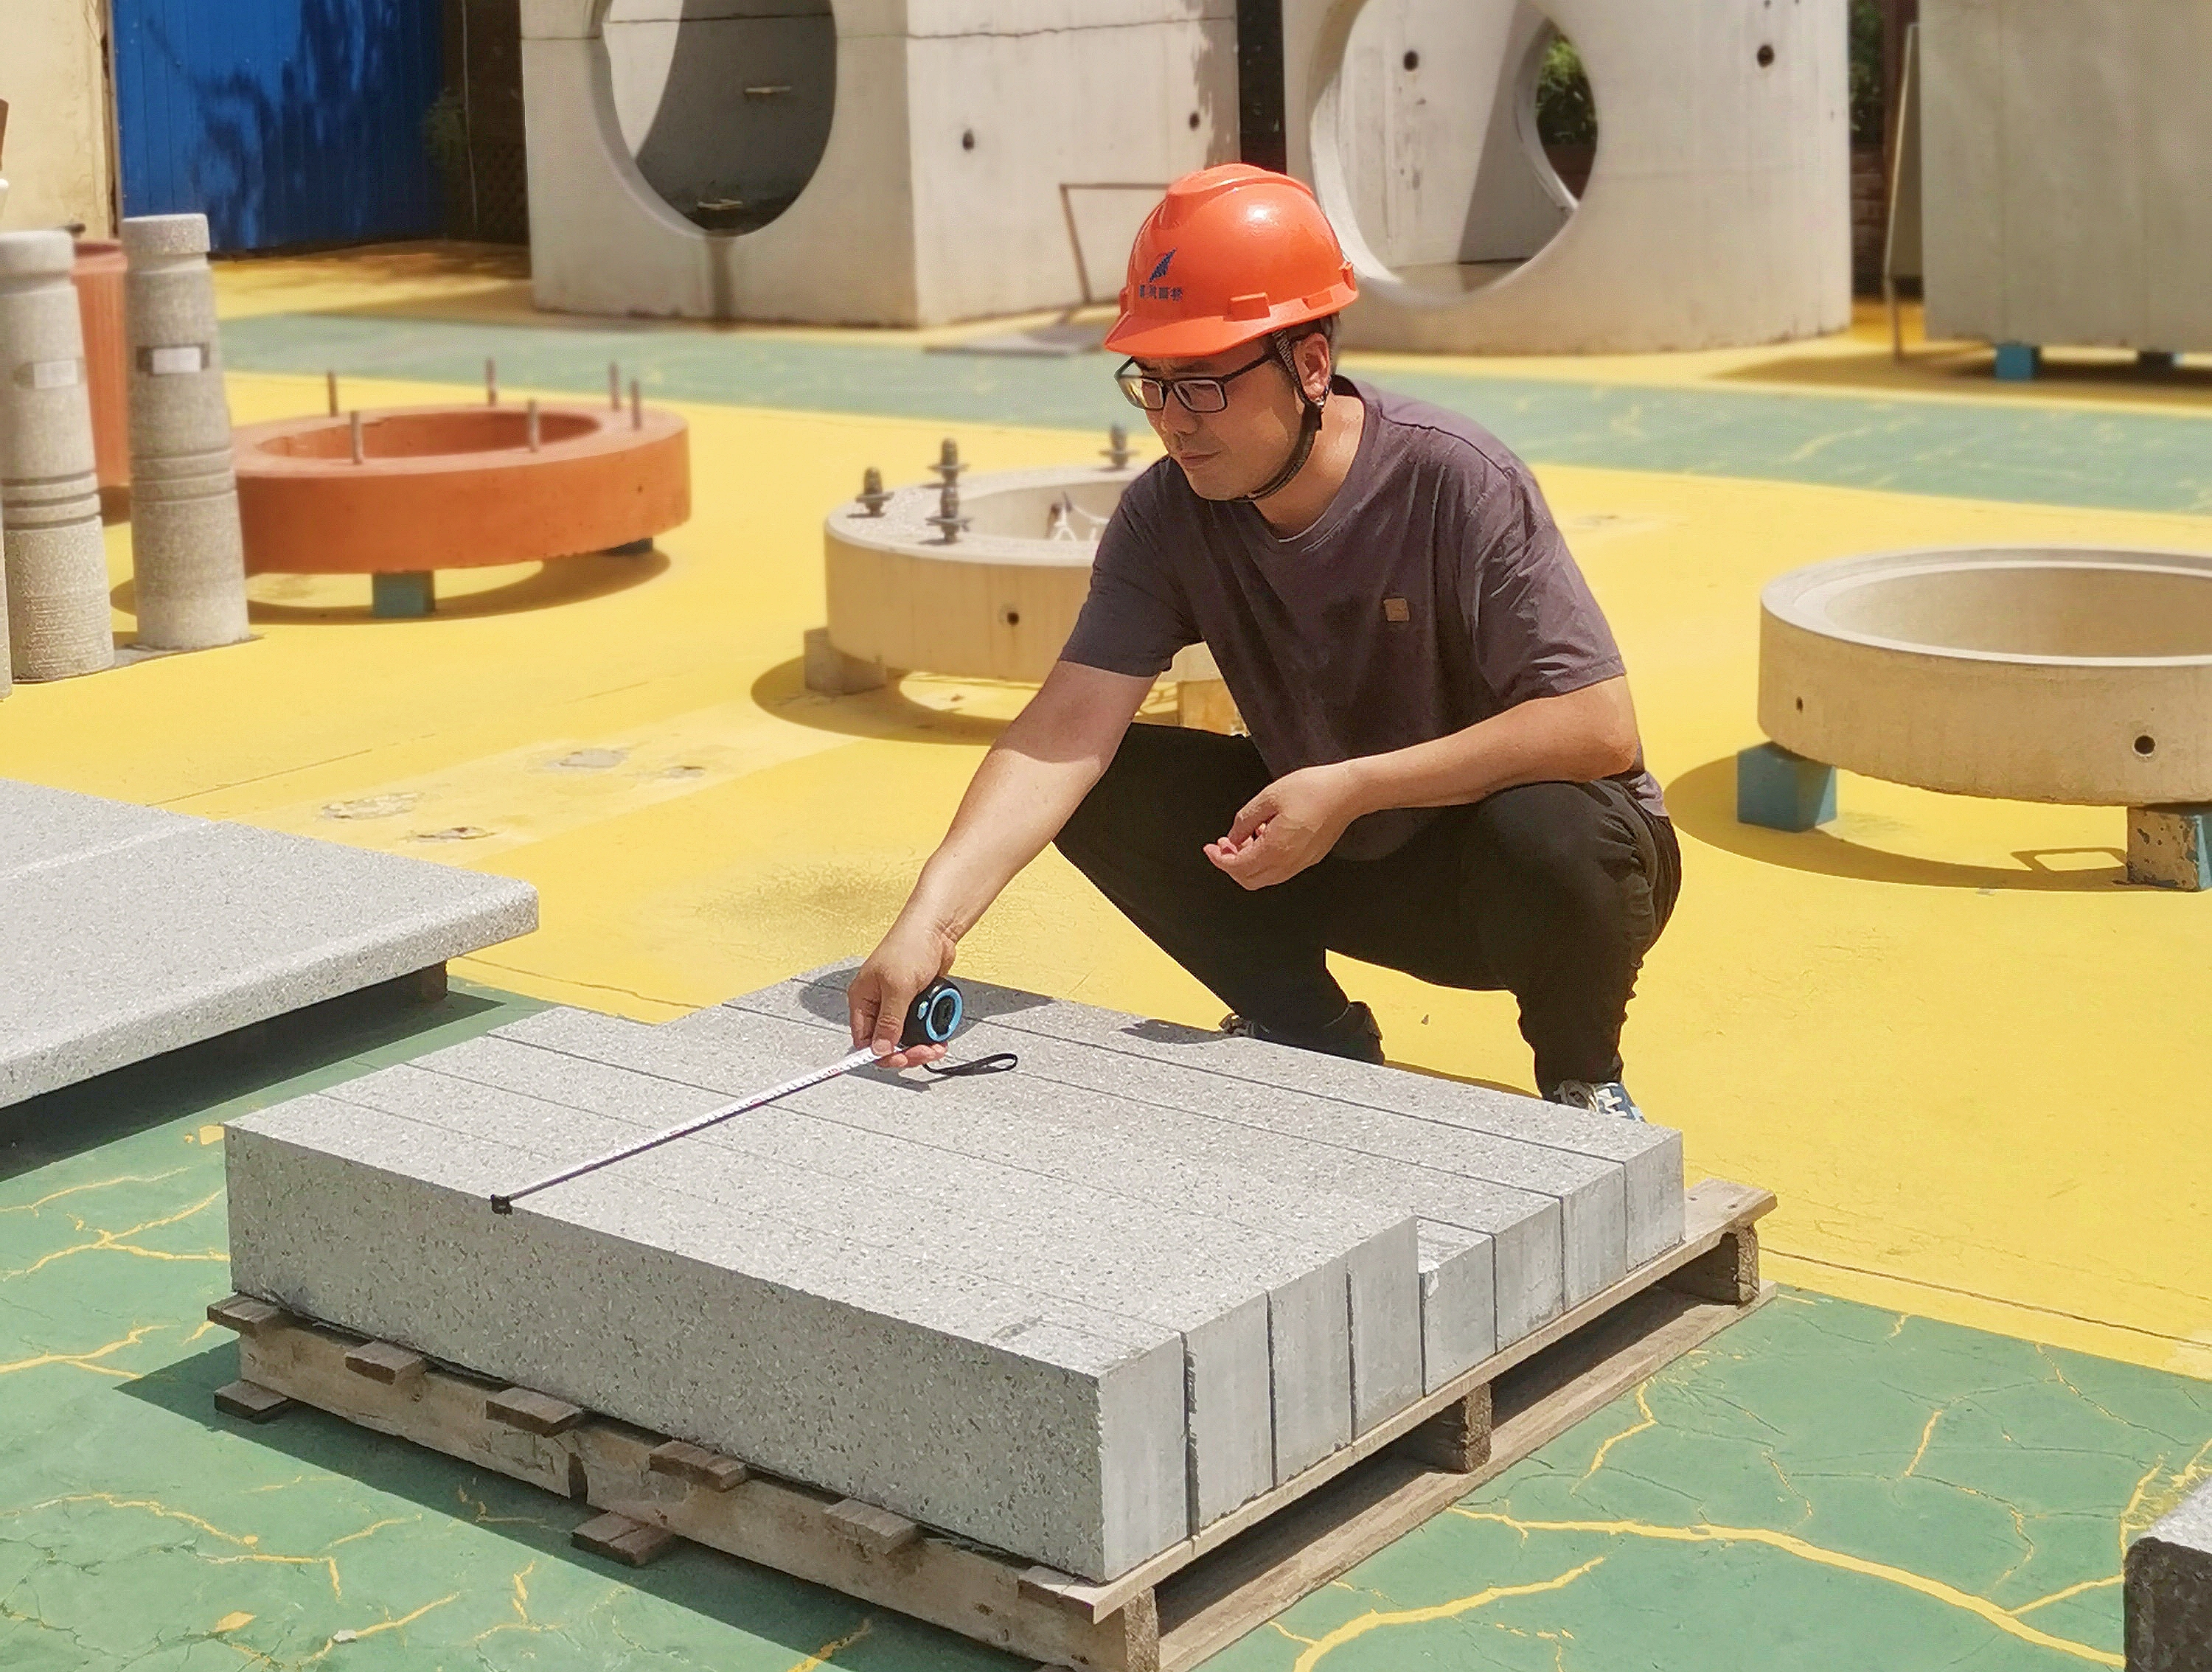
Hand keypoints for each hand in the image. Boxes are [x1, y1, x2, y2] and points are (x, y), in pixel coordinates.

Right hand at [848, 919, 955, 1068]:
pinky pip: (922, 1027)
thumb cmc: (909, 946)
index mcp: (863, 1000)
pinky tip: (940, 1032)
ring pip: (907, 1038)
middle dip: (908, 1051)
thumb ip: (890, 1021)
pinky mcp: (916, 1002)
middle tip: (926, 1051)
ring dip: (923, 1043)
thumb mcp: (898, 988)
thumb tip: (879, 1049)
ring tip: (937, 1043)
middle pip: (888, 1043)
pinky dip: (932, 1031)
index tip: (900, 1061)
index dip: (881, 1055)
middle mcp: (878, 1004)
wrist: (936, 930)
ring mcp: (898, 1004)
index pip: (864, 1040)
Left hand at [1204, 763, 1361, 888]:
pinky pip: (1279, 870)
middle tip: (1225, 844)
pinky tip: (1265, 837)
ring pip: (1264, 878)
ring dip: (1248, 863)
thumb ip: (1244, 820)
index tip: (1210, 848)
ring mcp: (1300, 864)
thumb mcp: (1268, 797)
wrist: (1348, 792)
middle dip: (1231, 864)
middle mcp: (1288, 863)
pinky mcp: (1309, 859)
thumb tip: (1232, 837)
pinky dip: (1264, 861)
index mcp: (1275, 849)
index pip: (1237, 867)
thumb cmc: (1314, 789)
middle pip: (1248, 880)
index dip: (1218, 859)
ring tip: (1246, 837)